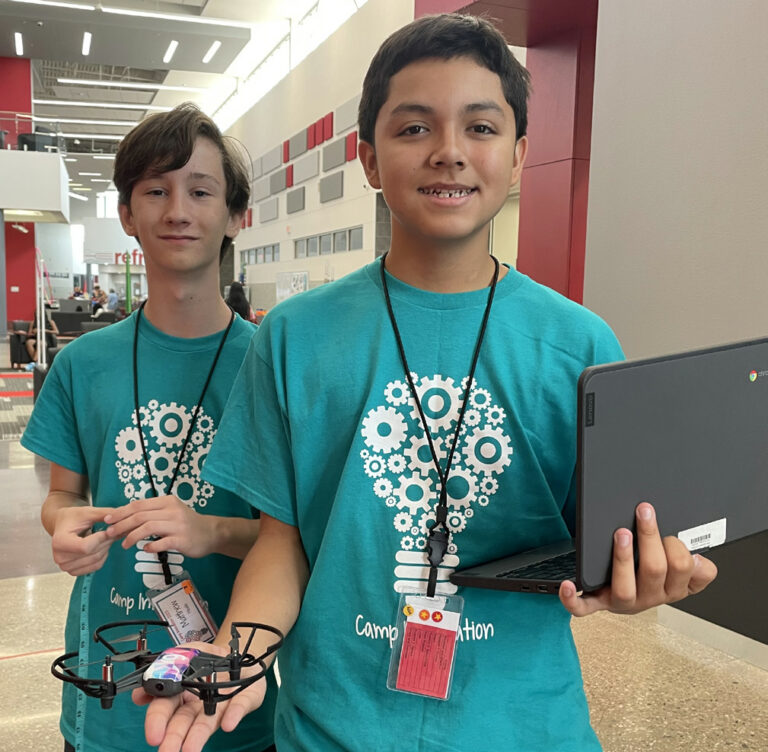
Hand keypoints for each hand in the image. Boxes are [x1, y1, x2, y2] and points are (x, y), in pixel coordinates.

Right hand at [51, 505, 113, 575]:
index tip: (108, 530)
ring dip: (106, 548)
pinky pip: (95, 566)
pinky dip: (103, 556)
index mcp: (59, 541)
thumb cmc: (72, 518)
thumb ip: (104, 514)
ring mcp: (65, 566)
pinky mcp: (73, 571)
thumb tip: (120, 518)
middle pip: (92, 554)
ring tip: (106, 538)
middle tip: (113, 532)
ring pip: (96, 561)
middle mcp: (60, 556)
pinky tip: (101, 546)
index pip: (85, 547)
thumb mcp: (87, 512)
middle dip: (106, 542)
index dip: (101, 539)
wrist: (63, 525)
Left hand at [104, 495, 215, 557]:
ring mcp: (178, 525)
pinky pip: (161, 542)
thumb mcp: (170, 512)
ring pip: (148, 527)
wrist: (211, 532)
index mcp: (167, 502)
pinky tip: (145, 549)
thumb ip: (152, 513)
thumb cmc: (187, 523)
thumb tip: (126, 520)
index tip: (107, 520)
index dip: (120, 512)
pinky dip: (150, 546)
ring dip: (132, 536)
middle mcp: (172, 511)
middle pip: (141, 515)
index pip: (138, 504)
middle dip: (121, 524)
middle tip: (109, 533)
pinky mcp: (182, 539)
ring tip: (124, 544)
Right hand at [133, 642, 268, 751]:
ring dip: (197, 736)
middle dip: (174, 737)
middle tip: (166, 751)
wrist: (239, 658)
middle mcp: (199, 705)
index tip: (153, 734)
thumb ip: (163, 669)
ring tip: (189, 750)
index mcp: (182, 693)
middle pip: (183, 722)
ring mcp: (221, 704)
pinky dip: (233, 715)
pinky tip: (228, 725)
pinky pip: (239, 706)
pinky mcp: (244, 699)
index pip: (165, 708)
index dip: (157, 720)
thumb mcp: (185, 655)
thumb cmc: (210, 660)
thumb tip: (139, 694)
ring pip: (207, 722)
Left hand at [559, 502, 717, 616]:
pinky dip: (574, 599)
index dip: (681, 550)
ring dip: (623, 558)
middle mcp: (651, 597)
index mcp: (674, 586)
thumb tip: (698, 557)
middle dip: (650, 538)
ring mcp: (624, 601)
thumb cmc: (652, 569)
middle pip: (656, 569)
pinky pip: (584, 607)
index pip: (687, 569)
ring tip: (621, 535)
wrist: (626, 591)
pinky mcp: (598, 603)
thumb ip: (691, 560)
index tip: (674, 533)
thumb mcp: (679, 563)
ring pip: (626, 587)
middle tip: (644, 512)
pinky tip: (568, 586)